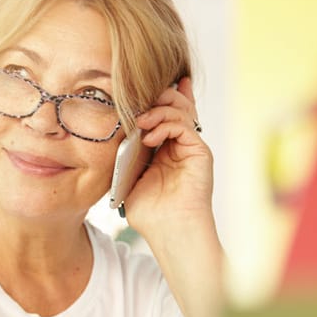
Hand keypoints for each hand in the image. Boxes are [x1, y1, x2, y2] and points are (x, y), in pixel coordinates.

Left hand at [123, 77, 213, 237]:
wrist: (170, 231)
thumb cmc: (150, 213)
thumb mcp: (130, 178)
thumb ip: (127, 156)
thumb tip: (115, 134)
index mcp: (166, 149)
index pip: (164, 114)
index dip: (155, 98)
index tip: (137, 85)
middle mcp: (181, 145)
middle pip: (175, 105)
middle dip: (156, 97)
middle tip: (137, 100)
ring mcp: (192, 147)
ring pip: (180, 110)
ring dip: (157, 110)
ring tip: (140, 122)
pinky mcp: (200, 152)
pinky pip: (184, 125)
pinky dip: (165, 124)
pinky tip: (148, 137)